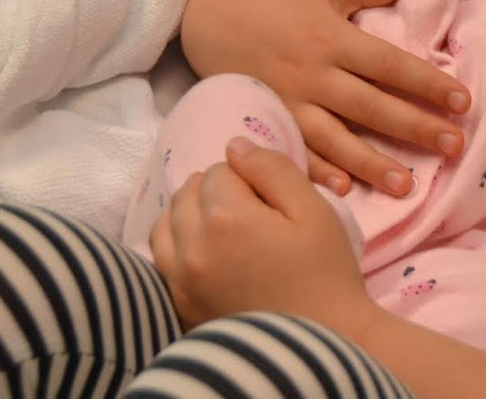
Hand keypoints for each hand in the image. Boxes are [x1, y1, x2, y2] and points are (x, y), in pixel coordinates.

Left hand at [151, 138, 378, 334]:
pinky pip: (161, 258)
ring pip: (165, 223)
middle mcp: (192, 246)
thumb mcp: (313, 210)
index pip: (219, 170)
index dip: (247, 175)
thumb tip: (235, 146)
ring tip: (223, 224)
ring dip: (189, 213)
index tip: (270, 196)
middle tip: (251, 208)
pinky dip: (176, 243)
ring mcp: (179, 279)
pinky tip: (205, 250)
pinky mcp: (178, 304)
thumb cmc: (324, 272)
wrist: (320, 339)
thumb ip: (273, 169)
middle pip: (187, 193)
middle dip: (214, 190)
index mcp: (227, 218)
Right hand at [179, 0, 470, 195]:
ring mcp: (288, 102)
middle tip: (454, 147)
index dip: (428, 84)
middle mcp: (314, 74)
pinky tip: (345, 192)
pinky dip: (318, 173)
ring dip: (372, 164)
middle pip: (371, 107)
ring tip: (408, 186)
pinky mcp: (265, 121)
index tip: (463, 102)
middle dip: (414, 128)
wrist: (203, 14)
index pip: (390, 65)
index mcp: (333, 38)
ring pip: (336, 140)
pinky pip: (295, 152)